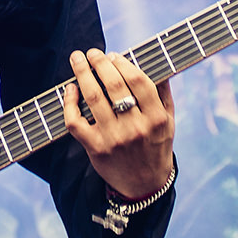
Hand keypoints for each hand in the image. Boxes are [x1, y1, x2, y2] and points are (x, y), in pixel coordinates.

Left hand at [62, 48, 174, 201]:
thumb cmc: (156, 147)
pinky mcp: (95, 149)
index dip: (123, 63)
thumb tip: (155, 62)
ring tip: (77, 60)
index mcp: (156, 119)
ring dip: (82, 74)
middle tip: (92, 52)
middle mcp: (136, 128)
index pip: (138, 81)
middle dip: (100, 63)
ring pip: (93, 99)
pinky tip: (70, 90)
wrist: (145, 185)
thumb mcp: (168, 122)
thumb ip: (163, 93)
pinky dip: (69, 103)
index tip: (113, 56)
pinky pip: (76, 122)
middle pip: (114, 86)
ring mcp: (114, 139)